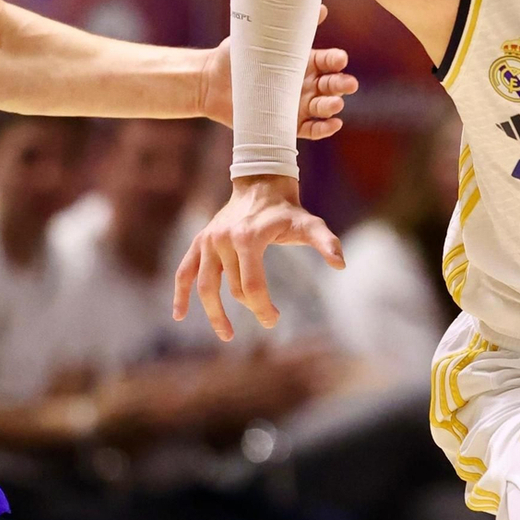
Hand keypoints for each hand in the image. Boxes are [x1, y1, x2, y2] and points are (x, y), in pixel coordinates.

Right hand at [173, 175, 344, 341]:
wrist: (260, 183)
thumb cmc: (287, 210)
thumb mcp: (310, 224)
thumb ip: (326, 243)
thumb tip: (341, 264)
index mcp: (248, 239)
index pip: (252, 286)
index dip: (262, 308)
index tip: (275, 319)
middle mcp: (223, 240)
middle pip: (233, 289)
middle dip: (251, 308)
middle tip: (270, 320)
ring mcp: (208, 241)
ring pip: (205, 286)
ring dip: (213, 313)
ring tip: (227, 335)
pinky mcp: (200, 242)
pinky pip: (185, 271)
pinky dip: (180, 293)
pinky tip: (179, 315)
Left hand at [199, 6, 356, 141]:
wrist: (211, 82)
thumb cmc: (237, 55)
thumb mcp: (261, 35)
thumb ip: (287, 24)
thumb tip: (320, 7)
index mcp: (304, 62)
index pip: (327, 61)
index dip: (336, 61)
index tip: (340, 59)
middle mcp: (305, 85)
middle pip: (331, 85)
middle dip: (342, 85)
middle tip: (348, 84)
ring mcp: (298, 106)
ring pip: (323, 107)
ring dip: (333, 106)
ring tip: (335, 104)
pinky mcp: (287, 124)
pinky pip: (310, 129)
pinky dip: (324, 128)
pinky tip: (333, 124)